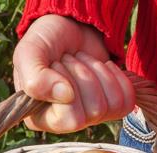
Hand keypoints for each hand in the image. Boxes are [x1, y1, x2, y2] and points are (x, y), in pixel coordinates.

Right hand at [13, 14, 134, 132]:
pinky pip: (126, 101)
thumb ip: (36, 78)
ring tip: (83, 62)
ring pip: (111, 105)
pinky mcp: (110, 106)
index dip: (68, 86)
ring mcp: (90, 116)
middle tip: (70, 60)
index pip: (68, 119)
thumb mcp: (30, 53)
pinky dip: (117, 77)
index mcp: (40, 118)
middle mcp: (65, 123)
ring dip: (99, 73)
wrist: (68, 26)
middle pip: (94, 111)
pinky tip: (101, 67)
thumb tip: (66, 96)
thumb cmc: (45, 42)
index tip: (56, 64)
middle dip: (84, 75)